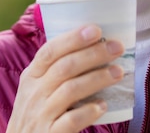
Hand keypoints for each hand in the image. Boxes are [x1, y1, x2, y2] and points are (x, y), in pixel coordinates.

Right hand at [6, 24, 124, 132]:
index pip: (50, 51)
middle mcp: (34, 93)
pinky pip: (71, 121)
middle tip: (117, 48)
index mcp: (31, 77)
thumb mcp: (36, 90)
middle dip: (93, 54)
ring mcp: (41, 115)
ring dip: (97, 78)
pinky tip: (102, 105)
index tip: (96, 30)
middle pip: (64, 67)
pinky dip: (88, 111)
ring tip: (118, 72)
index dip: (72, 39)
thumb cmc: (35, 115)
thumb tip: (92, 48)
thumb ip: (55, 72)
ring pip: (70, 90)